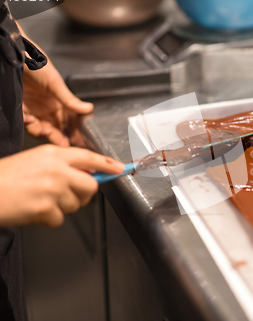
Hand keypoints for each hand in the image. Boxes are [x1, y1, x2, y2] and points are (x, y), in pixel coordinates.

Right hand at [0, 145, 124, 227]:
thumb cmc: (4, 177)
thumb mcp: (34, 160)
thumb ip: (60, 164)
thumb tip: (85, 172)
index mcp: (53, 154)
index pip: (89, 157)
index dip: (107, 164)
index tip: (120, 169)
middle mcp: (57, 170)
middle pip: (90, 186)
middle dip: (84, 194)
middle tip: (68, 195)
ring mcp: (53, 189)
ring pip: (75, 204)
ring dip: (62, 207)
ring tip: (39, 200)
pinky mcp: (46, 208)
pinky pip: (60, 219)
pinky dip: (48, 219)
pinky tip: (33, 211)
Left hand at [22, 61, 92, 146]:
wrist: (15, 54)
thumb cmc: (36, 63)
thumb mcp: (55, 83)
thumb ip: (69, 99)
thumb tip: (89, 109)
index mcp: (58, 102)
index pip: (69, 121)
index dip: (73, 131)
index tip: (79, 140)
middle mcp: (46, 108)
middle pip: (56, 128)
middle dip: (60, 137)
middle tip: (64, 144)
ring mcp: (32, 109)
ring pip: (40, 129)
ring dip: (44, 133)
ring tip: (47, 132)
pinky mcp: (19, 108)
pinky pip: (25, 123)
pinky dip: (28, 124)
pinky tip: (30, 119)